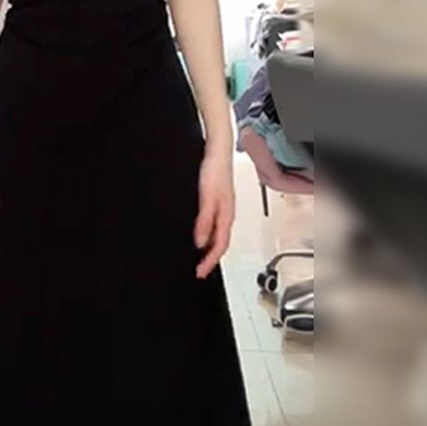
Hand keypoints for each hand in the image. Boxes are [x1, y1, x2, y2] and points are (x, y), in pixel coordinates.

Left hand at [194, 151, 234, 278]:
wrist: (218, 152)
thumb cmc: (215, 171)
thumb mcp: (207, 198)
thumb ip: (204, 220)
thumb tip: (200, 242)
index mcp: (226, 217)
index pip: (219, 246)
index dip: (210, 261)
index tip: (200, 272)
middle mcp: (226, 216)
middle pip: (220, 244)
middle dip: (210, 260)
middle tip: (199, 271)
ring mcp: (223, 210)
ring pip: (217, 236)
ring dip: (209, 249)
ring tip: (199, 259)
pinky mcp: (217, 204)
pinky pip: (214, 227)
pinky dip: (207, 236)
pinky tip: (200, 236)